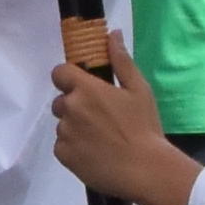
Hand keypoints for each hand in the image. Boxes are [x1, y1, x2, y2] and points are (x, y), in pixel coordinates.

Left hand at [47, 43, 198, 204]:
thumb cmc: (144, 127)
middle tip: (100, 118)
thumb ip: (121, 61)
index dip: (70, 78)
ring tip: (101, 139)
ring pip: (63, 124)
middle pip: (61, 101)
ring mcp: (64, 133)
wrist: (144, 170)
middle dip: (75, 106)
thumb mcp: (139, 90)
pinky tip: (95, 153)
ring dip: (75, 128)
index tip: (84, 87)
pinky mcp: (63, 155)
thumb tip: (112, 34)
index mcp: (86, 89)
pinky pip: (62, 146)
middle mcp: (70, 108)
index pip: (59, 73)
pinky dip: (74, 148)